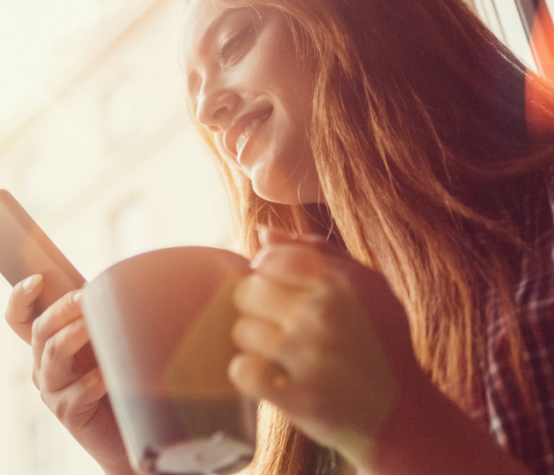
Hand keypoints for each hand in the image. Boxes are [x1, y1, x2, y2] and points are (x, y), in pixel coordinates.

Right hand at [6, 275, 133, 474]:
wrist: (131, 432)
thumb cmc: (118, 382)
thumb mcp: (102, 345)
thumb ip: (95, 320)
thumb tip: (105, 286)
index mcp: (46, 347)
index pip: (18, 319)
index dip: (19, 297)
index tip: (36, 279)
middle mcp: (43, 367)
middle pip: (40, 329)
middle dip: (62, 308)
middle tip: (86, 295)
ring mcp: (52, 390)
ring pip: (55, 353)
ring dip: (77, 334)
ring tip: (99, 325)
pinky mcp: (68, 412)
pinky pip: (78, 390)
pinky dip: (95, 378)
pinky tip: (111, 373)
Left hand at [227, 227, 419, 463]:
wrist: (405, 416)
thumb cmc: (381, 344)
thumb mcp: (368, 289)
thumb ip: (316, 253)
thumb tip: (263, 233)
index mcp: (344, 282)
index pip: (270, 259)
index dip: (265, 274)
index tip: (278, 292)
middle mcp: (327, 314)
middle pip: (248, 293)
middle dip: (257, 308)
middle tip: (278, 326)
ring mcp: (313, 357)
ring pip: (243, 331)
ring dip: (255, 344)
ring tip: (280, 354)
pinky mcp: (300, 398)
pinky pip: (243, 370)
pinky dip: (250, 374)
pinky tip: (271, 376)